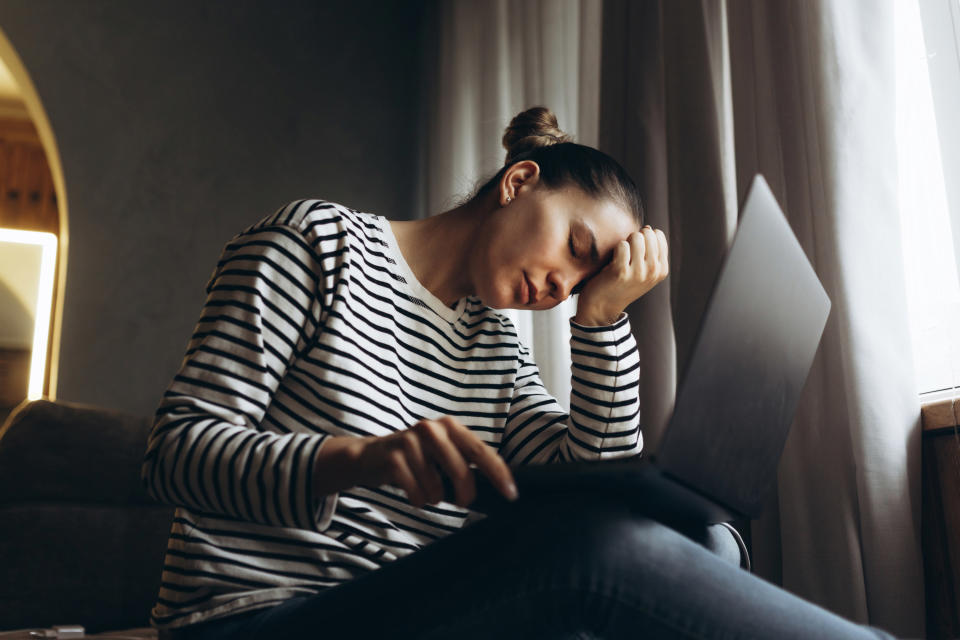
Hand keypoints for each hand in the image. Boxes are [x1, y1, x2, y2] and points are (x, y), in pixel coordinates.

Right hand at [356, 416, 517, 507]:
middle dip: (465, 492)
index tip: (511, 494)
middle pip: (460, 469)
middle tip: (464, 502)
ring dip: (434, 497)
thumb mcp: (442, 454)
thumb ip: (465, 463)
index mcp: (449, 427)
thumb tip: (495, 486)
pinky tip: (413, 493)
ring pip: (435, 485)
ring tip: (427, 491)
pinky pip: (415, 492)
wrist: (369, 456)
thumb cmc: (414, 459)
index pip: (481, 450)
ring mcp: (410, 441)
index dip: (498, 473)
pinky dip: (417, 499)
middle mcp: (431, 429)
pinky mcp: (393, 457)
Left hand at [574, 225, 668, 324]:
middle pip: (648, 234)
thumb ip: (649, 250)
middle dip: (634, 236)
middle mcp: (653, 271)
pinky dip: (616, 248)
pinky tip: (612, 260)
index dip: (644, 236)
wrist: (602, 307)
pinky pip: (622, 245)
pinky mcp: (621, 272)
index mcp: (661, 270)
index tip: (635, 249)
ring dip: (625, 241)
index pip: (658, 235)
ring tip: (620, 256)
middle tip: (625, 252)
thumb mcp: (642, 270)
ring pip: (636, 237)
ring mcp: (639, 273)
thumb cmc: (620, 284)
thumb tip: (649, 227)